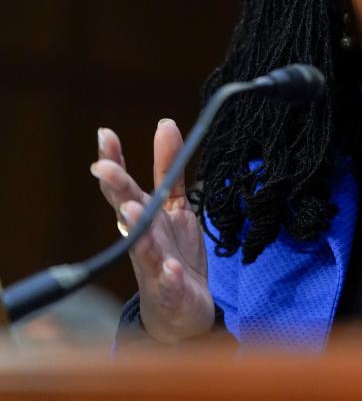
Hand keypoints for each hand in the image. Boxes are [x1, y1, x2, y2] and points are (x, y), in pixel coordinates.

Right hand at [92, 120, 213, 342]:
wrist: (183, 309)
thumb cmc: (173, 253)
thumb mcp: (175, 206)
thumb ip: (169, 168)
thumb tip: (165, 124)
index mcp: (143, 217)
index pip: (124, 186)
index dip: (114, 161)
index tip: (105, 135)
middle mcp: (142, 239)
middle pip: (127, 211)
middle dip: (116, 190)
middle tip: (104, 168)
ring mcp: (153, 265)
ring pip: (141, 246)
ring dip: (135, 228)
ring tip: (130, 209)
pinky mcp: (170, 289)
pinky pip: (168, 282)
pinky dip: (168, 275)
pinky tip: (170, 268)